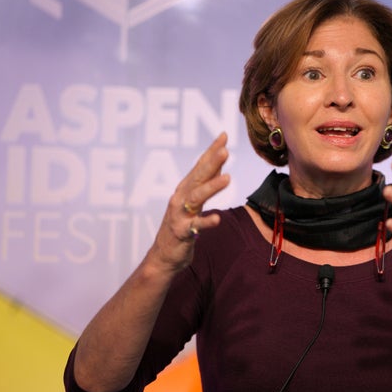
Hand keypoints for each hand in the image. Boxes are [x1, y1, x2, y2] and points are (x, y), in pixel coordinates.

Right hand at [147, 132, 230, 275]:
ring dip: (211, 187)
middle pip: (198, 177)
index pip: (200, 165)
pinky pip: (195, 226)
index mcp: (185, 188)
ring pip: (196, 198)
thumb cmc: (181, 225)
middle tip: (225, 150)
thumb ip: (205, 184)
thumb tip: (220, 164)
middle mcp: (181, 198)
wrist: (164, 255)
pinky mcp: (182, 232)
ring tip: (227, 178)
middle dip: (211, 162)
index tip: (224, 135)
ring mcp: (180, 214)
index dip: (211, 150)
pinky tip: (218, 219)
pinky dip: (206, 222)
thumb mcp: (194, 202)